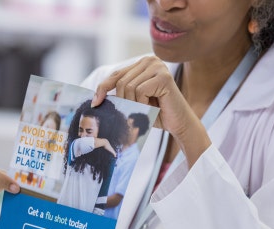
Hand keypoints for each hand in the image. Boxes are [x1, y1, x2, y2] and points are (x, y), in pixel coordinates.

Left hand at [91, 56, 209, 165]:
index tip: (95, 103)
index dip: (103, 88)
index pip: (116, 74)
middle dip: (123, 100)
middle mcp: (150, 60)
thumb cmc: (156, 113)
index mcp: (141, 63)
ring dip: (134, 103)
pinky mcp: (163, 76)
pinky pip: (140, 91)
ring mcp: (158, 66)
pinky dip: (142, 103)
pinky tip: (153, 106)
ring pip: (129, 87)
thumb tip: (94, 96)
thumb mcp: (132, 100)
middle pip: (121, 81)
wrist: (178, 123)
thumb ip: (118, 92)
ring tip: (147, 107)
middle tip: (135, 110)